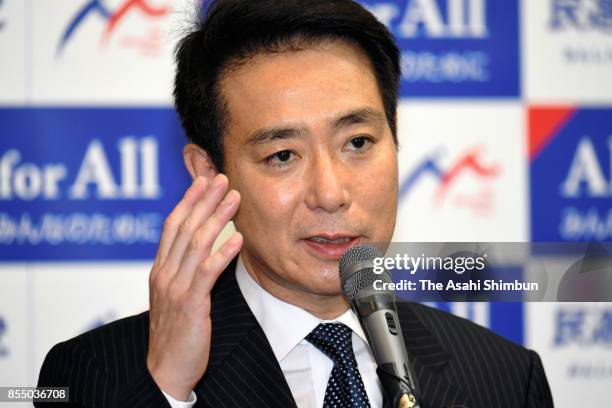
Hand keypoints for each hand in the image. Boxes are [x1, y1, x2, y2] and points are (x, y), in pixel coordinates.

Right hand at [146, 174, 241, 400]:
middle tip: (222, 178)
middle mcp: (165, 274)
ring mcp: (176, 288)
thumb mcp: (175, 296)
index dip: (188, 201)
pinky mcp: (191, 304)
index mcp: (160, 270)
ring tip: (234, 198)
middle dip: (204, 200)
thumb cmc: (175, 333)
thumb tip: (205, 247)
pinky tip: (238, 239)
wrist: (164, 370)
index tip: (203, 180)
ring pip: (196, 244)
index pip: (173, 226)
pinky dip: (222, 253)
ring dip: (217, 218)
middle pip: (184, 228)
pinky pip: (207, 273)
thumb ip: (185, 270)